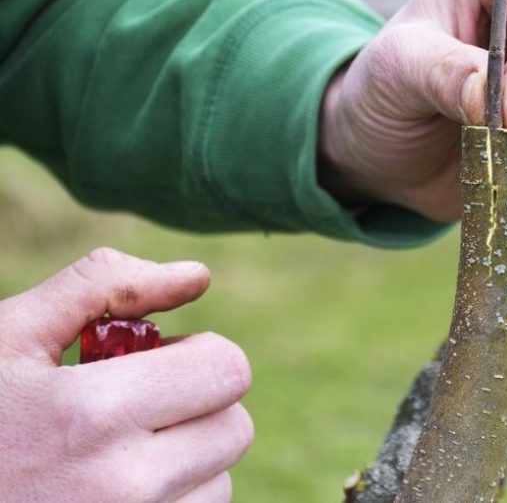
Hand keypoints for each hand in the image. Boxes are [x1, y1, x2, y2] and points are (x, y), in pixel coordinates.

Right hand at [0, 248, 252, 502]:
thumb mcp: (6, 338)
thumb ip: (101, 288)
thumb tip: (196, 275)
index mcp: (92, 414)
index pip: (227, 368)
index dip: (198, 353)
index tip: (157, 361)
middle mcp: (122, 486)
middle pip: (234, 427)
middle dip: (198, 405)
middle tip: (138, 405)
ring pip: (220, 481)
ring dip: (187, 460)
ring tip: (114, 455)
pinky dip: (173, 501)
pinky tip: (112, 494)